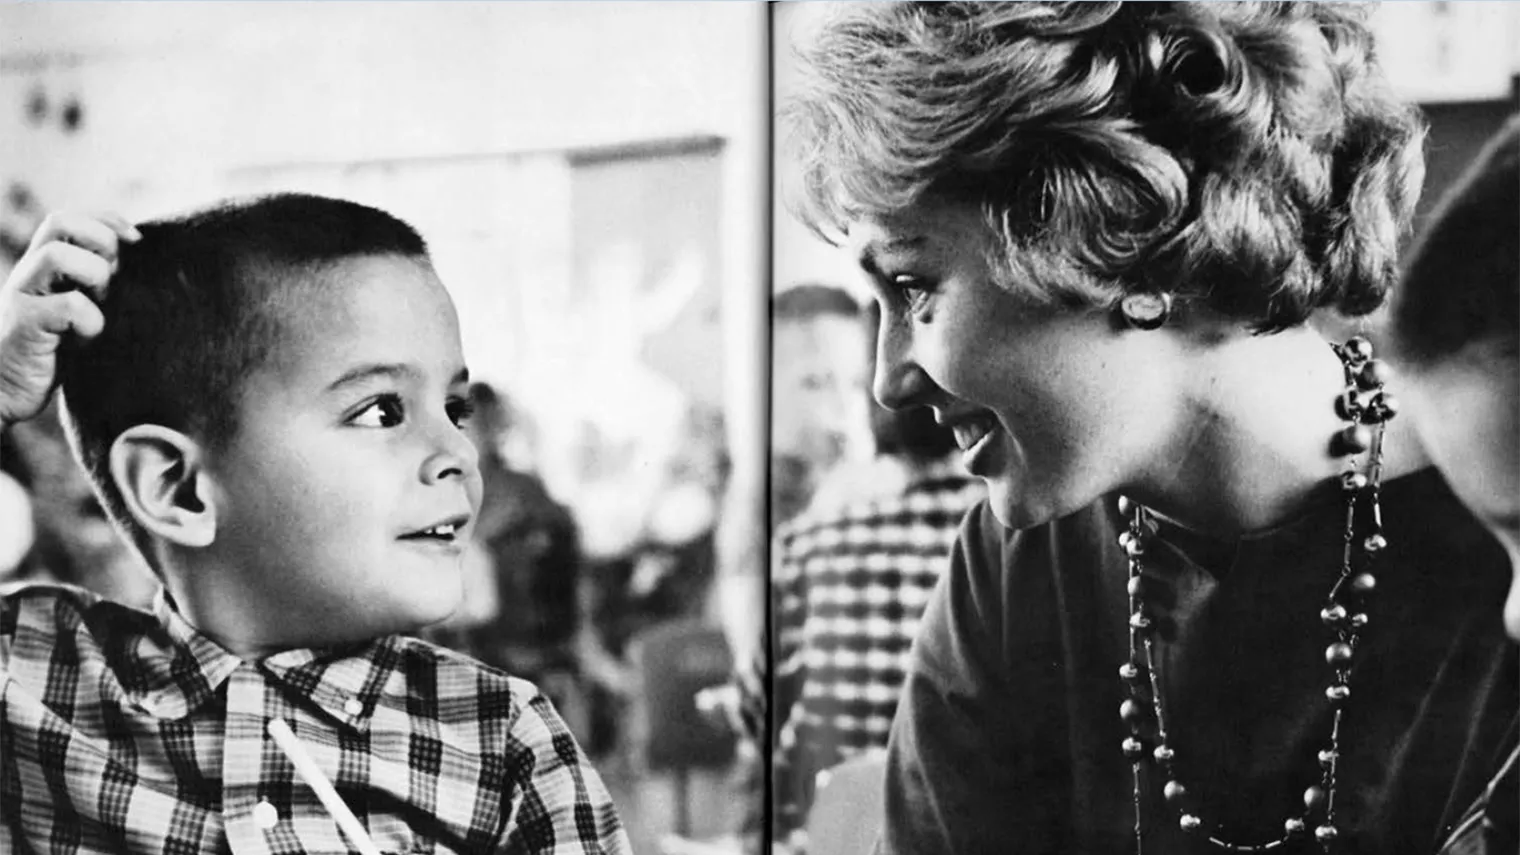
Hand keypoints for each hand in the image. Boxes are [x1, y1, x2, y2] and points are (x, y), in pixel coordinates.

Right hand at [0, 212, 139, 427]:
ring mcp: (22, 295)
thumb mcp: (77, 311)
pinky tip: (86, 341)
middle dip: (102, 243)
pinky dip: (91, 322)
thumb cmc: (51, 354)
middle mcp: (29, 272)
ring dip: (94, 276)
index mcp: (43, 265)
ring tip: (99, 305)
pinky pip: (69, 306)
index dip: (107, 220)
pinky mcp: (24, 325)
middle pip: (61, 221)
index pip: (70, 218)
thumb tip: (144, 268)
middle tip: (112, 281)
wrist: (3, 393)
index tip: (138, 240)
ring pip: (58, 255)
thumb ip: (96, 287)